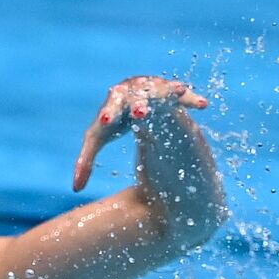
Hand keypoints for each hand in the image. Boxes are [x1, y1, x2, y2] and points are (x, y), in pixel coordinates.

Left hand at [72, 76, 208, 190]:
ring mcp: (153, 88)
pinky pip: (183, 96)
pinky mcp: (172, 91)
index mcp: (113, 102)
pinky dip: (191, 99)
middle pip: (135, 98)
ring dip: (168, 94)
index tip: (105, 121)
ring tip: (179, 93)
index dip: (108, 114)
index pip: (109, 108)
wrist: (133, 98)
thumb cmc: (113, 120)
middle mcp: (133, 90)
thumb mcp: (98, 139)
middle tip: (140, 113)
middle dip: (138, 104)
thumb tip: (75, 189)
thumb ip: (86, 161)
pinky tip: (202, 105)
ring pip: (161, 92)